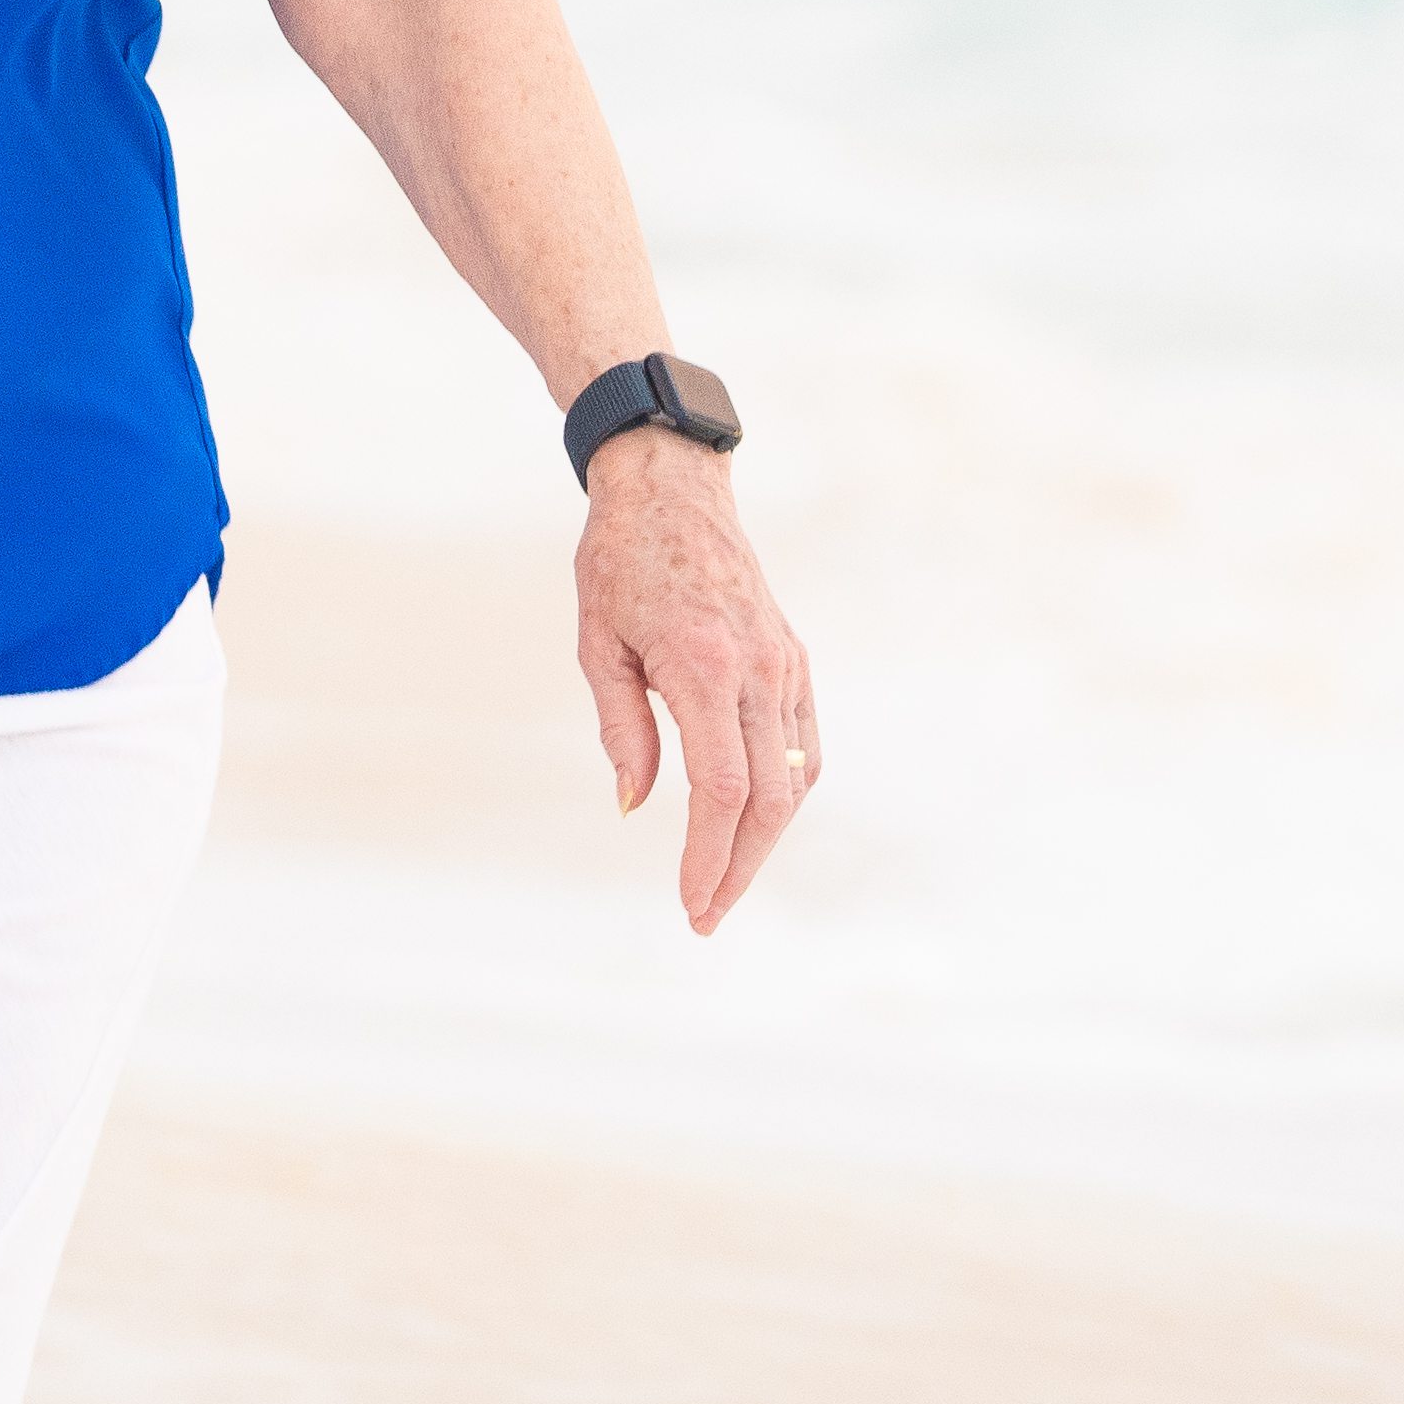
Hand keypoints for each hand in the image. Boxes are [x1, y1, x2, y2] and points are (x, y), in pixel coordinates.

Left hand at [574, 428, 818, 933]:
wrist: (671, 489)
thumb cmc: (620, 560)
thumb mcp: (598, 644)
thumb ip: (622, 728)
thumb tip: (635, 806)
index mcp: (705, 666)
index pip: (722, 790)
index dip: (709, 857)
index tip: (690, 903)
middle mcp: (758, 670)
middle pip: (769, 799)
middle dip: (739, 869)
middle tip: (705, 914)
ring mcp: (785, 665)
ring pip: (795, 780)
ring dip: (765, 841)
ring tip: (725, 881)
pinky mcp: (793, 660)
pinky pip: (804, 746)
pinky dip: (787, 795)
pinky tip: (758, 823)